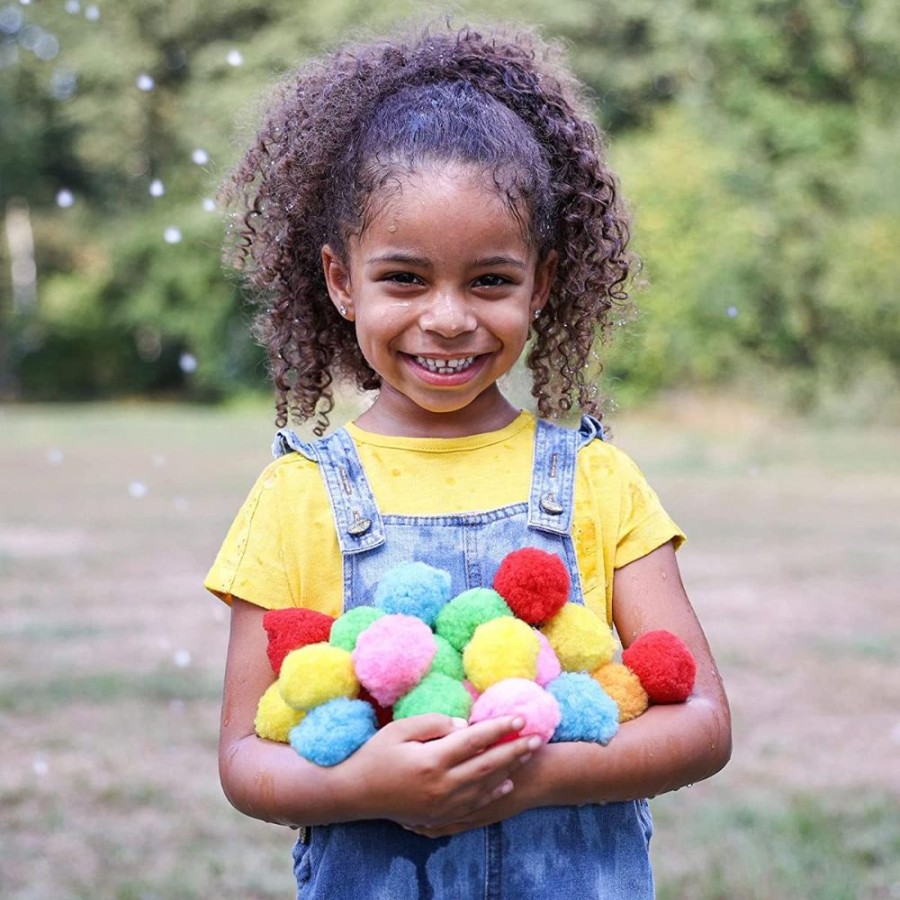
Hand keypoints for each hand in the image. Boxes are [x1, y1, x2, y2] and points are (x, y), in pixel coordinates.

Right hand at [338, 713, 541, 829]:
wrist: (355, 794)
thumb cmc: (375, 754)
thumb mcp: (400, 730)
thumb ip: (434, 724)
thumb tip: (464, 726)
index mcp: (432, 761)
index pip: (474, 741)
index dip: (499, 728)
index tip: (520, 717)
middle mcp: (442, 786)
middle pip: (487, 766)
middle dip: (515, 750)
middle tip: (537, 738)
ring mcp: (442, 805)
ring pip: (485, 787)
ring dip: (509, 770)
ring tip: (528, 756)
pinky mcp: (439, 816)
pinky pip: (473, 806)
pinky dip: (492, 794)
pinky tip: (505, 784)